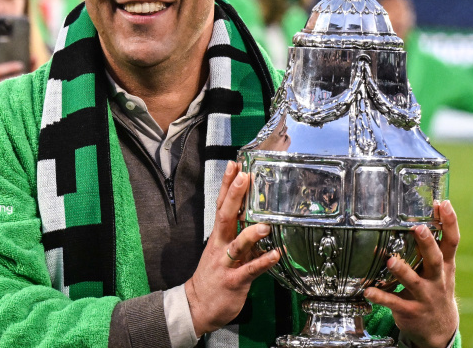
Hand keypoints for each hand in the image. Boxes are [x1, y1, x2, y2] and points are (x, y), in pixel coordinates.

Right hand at [184, 161, 280, 336]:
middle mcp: (221, 246)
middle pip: (226, 217)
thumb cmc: (213, 277)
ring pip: (237, 244)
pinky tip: (275, 255)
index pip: (222, 205)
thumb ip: (239, 235)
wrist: (197, 306)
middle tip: (245, 177)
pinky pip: (249, 270)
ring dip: (251, 233)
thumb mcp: (224, 251)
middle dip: (234, 196)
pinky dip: (263, 262)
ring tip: (265, 223)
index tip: (235, 165)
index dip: (227, 185)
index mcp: (219, 237)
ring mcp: (226, 264)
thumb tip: (257, 218)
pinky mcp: (234, 281)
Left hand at [364, 200, 459, 347]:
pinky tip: (368, 290)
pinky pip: (394, 302)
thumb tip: (433, 211)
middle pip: (435, 260)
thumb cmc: (436, 288)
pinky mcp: (410, 310)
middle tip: (418, 228)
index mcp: (446, 266)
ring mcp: (425, 296)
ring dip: (402, 271)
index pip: (452, 242)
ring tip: (390, 261)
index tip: (444, 204)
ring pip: (413, 282)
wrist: (440, 328)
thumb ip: (437, 245)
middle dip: (428, 244)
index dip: (450, 223)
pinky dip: (380, 297)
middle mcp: (437, 280)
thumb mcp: (443, 268)